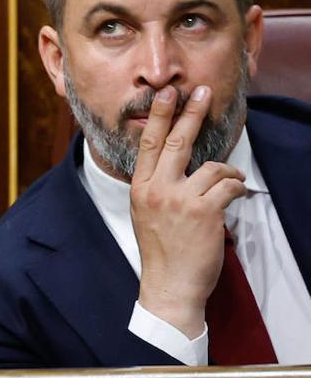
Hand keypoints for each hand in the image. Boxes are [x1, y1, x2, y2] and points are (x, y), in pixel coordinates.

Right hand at [131, 85, 245, 337]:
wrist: (170, 286)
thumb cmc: (162, 252)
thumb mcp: (146, 214)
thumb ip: (157, 187)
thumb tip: (176, 164)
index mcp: (140, 189)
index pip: (149, 144)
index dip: (159, 116)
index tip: (167, 94)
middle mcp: (157, 191)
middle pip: (176, 142)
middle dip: (191, 113)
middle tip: (201, 91)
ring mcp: (179, 200)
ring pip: (212, 167)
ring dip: (228, 173)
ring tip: (231, 185)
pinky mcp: (204, 212)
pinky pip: (228, 186)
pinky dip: (238, 188)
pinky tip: (237, 196)